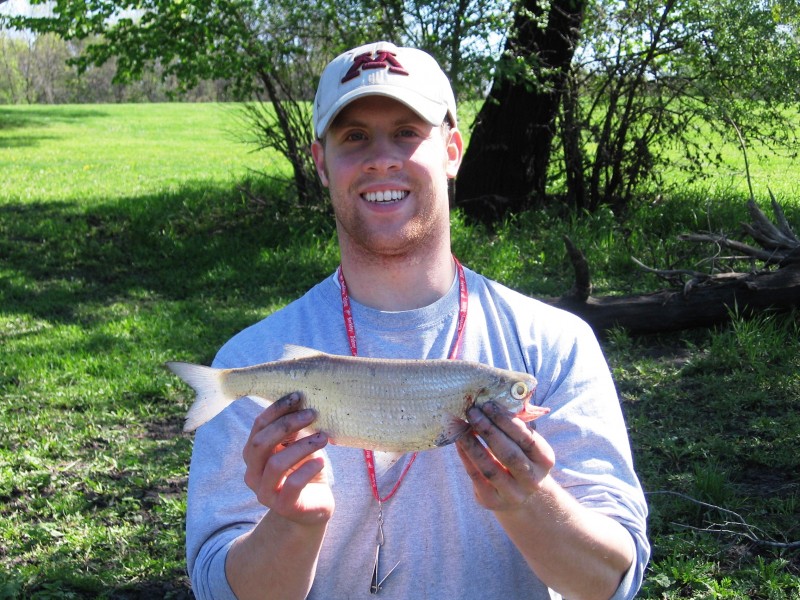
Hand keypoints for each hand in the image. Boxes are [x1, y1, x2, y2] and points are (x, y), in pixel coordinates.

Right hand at [242, 392, 334, 525]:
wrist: (312, 509)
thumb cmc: (305, 472)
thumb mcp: (299, 448)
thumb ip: (294, 431)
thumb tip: (302, 402)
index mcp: (254, 455)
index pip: (258, 427)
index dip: (276, 410)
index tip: (298, 397)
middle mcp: (253, 474)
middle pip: (260, 444)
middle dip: (287, 425)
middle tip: (312, 414)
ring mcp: (265, 493)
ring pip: (276, 464)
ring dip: (302, 446)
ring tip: (323, 437)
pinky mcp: (284, 507)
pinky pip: (293, 484)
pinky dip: (308, 469)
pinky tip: (321, 461)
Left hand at [455, 400, 554, 511]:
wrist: (522, 496)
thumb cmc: (522, 458)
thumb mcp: (528, 445)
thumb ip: (517, 426)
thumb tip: (496, 400)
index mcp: (544, 459)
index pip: (527, 438)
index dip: (506, 421)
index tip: (488, 405)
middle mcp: (532, 479)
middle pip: (509, 454)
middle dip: (488, 430)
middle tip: (472, 412)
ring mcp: (513, 494)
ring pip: (490, 467)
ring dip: (473, 444)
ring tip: (461, 426)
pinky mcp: (492, 502)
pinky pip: (476, 477)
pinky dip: (466, 457)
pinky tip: (459, 442)